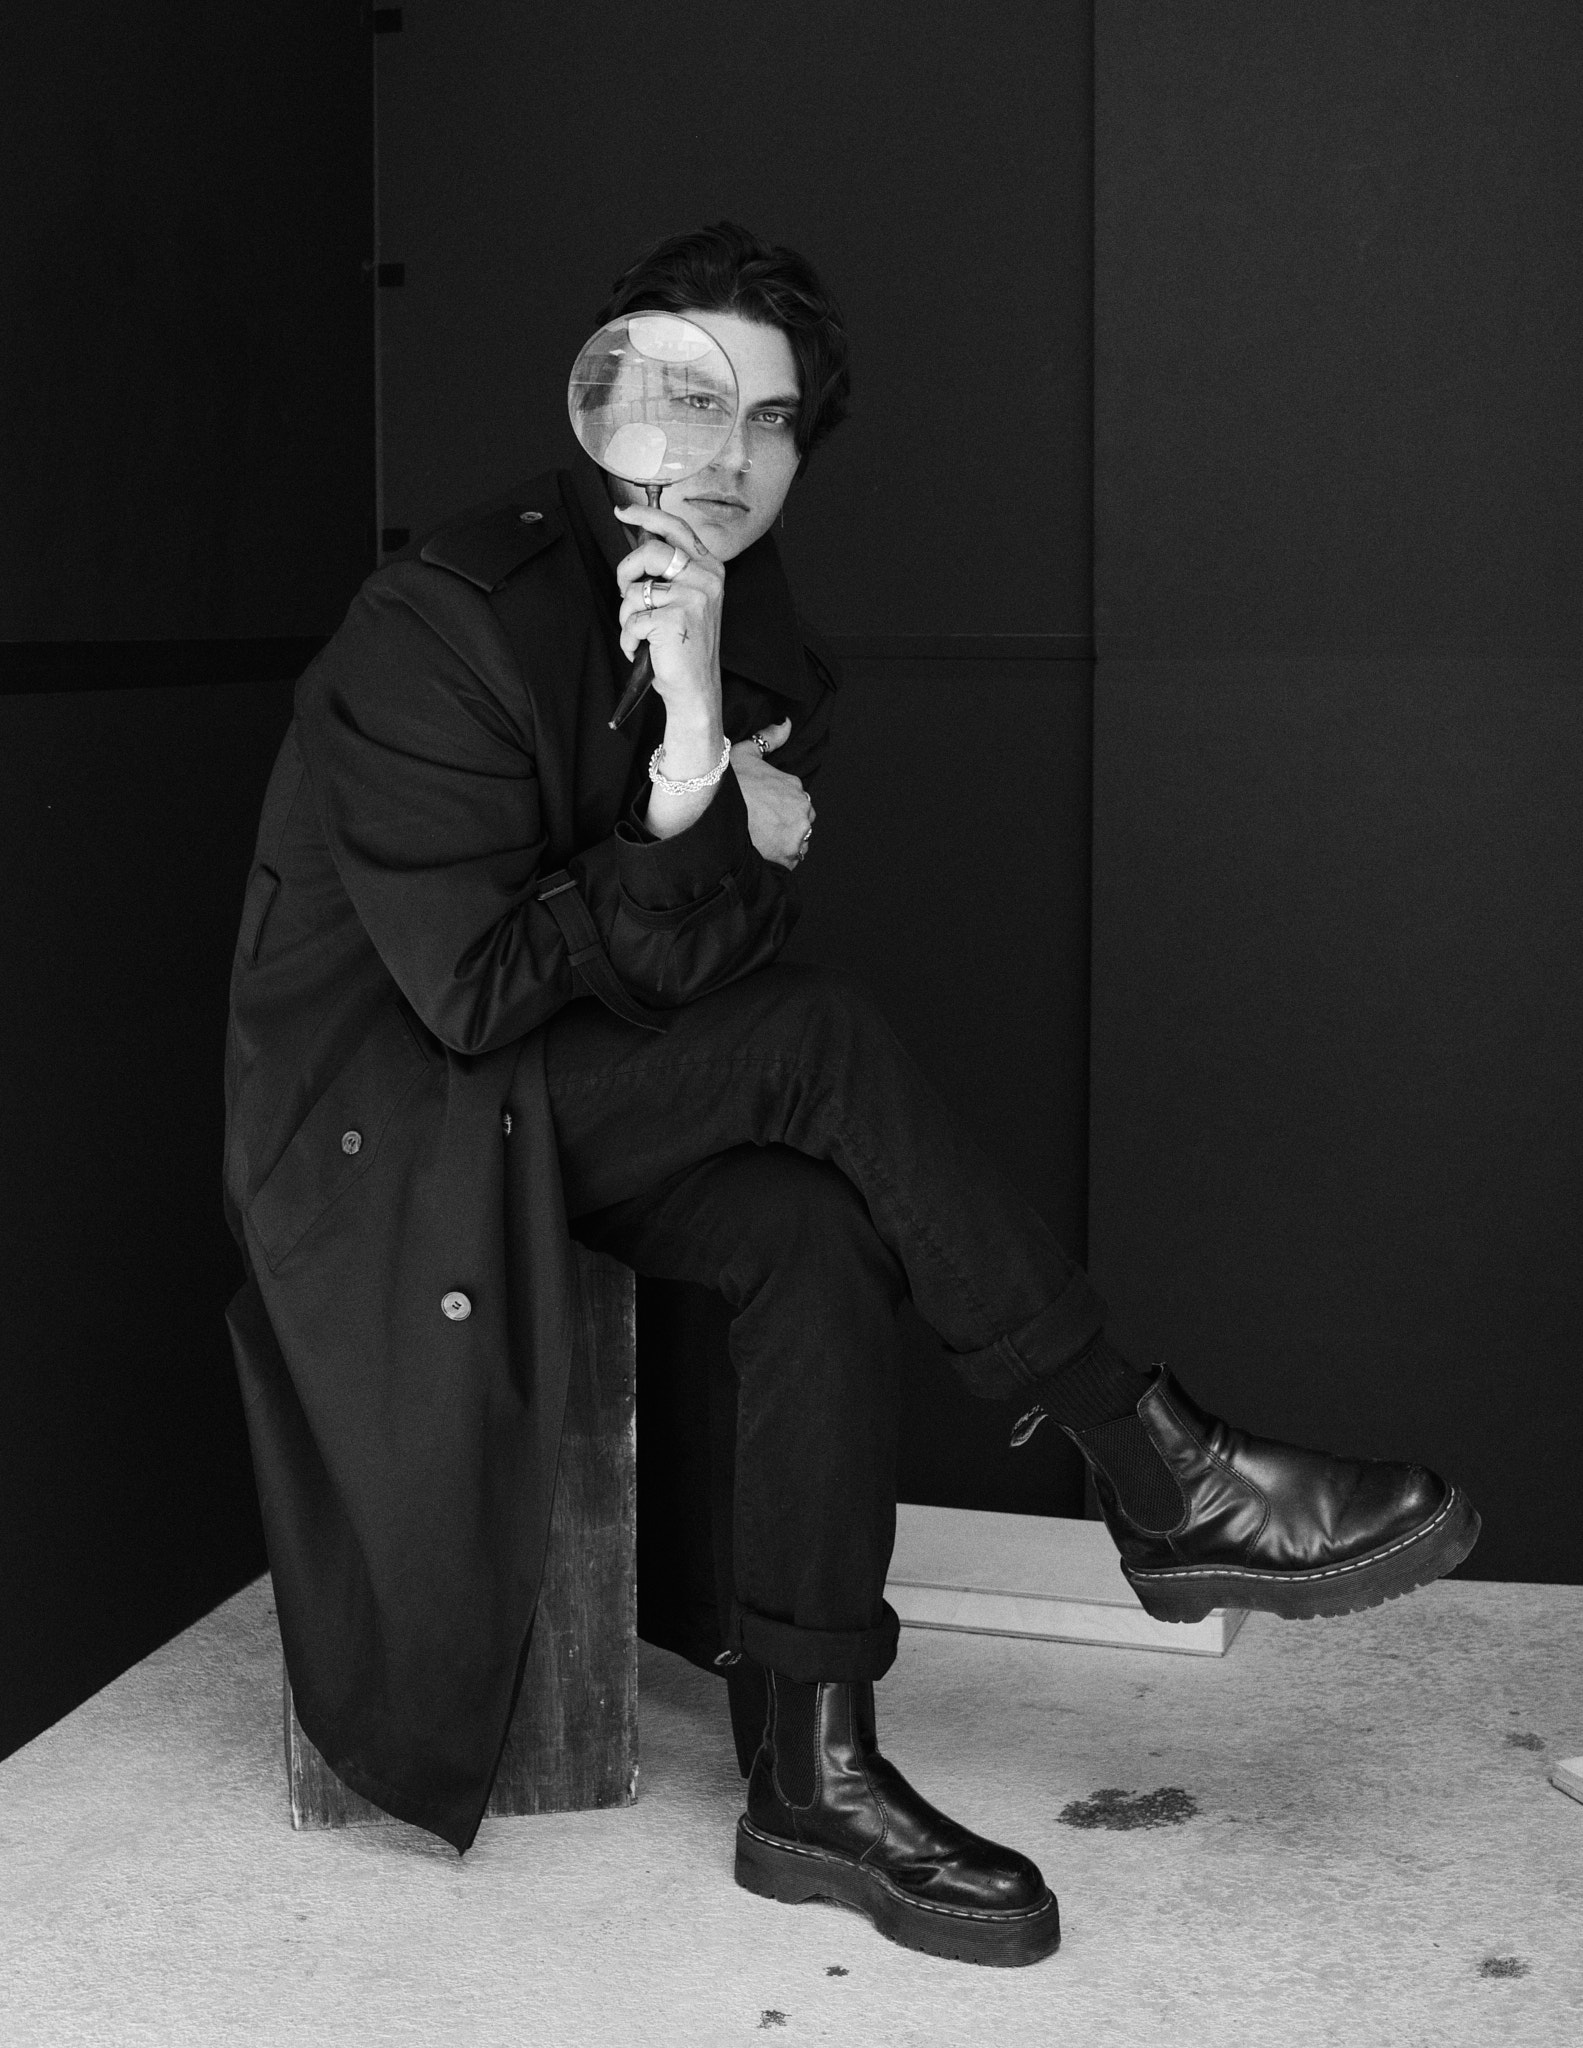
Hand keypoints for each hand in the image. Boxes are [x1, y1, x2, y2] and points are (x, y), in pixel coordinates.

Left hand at [614, 501, 723, 724]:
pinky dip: (628, 639)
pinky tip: (642, 649)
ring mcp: (692, 598)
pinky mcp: (674, 618)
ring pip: (635, 590)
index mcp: (709, 569)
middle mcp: (706, 579)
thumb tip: (640, 544)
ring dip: (627, 615)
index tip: (622, 510)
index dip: (646, 516)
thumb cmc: (685, 645)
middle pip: (650, 552)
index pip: (676, 529)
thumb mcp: (686, 599)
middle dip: (626, 572)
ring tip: (640, 633)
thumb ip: (671, 572)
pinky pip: (632, 619)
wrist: (696, 688)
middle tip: (624, 590)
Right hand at [731, 720, 815, 869]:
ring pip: (797, 841)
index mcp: (795, 786)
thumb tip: (787, 722)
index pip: (795, 800)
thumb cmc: (729, 782)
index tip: (761, 811)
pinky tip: (761, 852)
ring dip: (784, 842)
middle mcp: (802, 809)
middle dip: (784, 824)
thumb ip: (769, 738)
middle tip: (759, 826)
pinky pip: (789, 861)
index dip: (777, 807)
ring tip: (759, 840)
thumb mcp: (747, 752)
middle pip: (799, 821)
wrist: (712, 811)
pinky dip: (778, 859)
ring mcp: (797, 834)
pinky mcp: (789, 856)